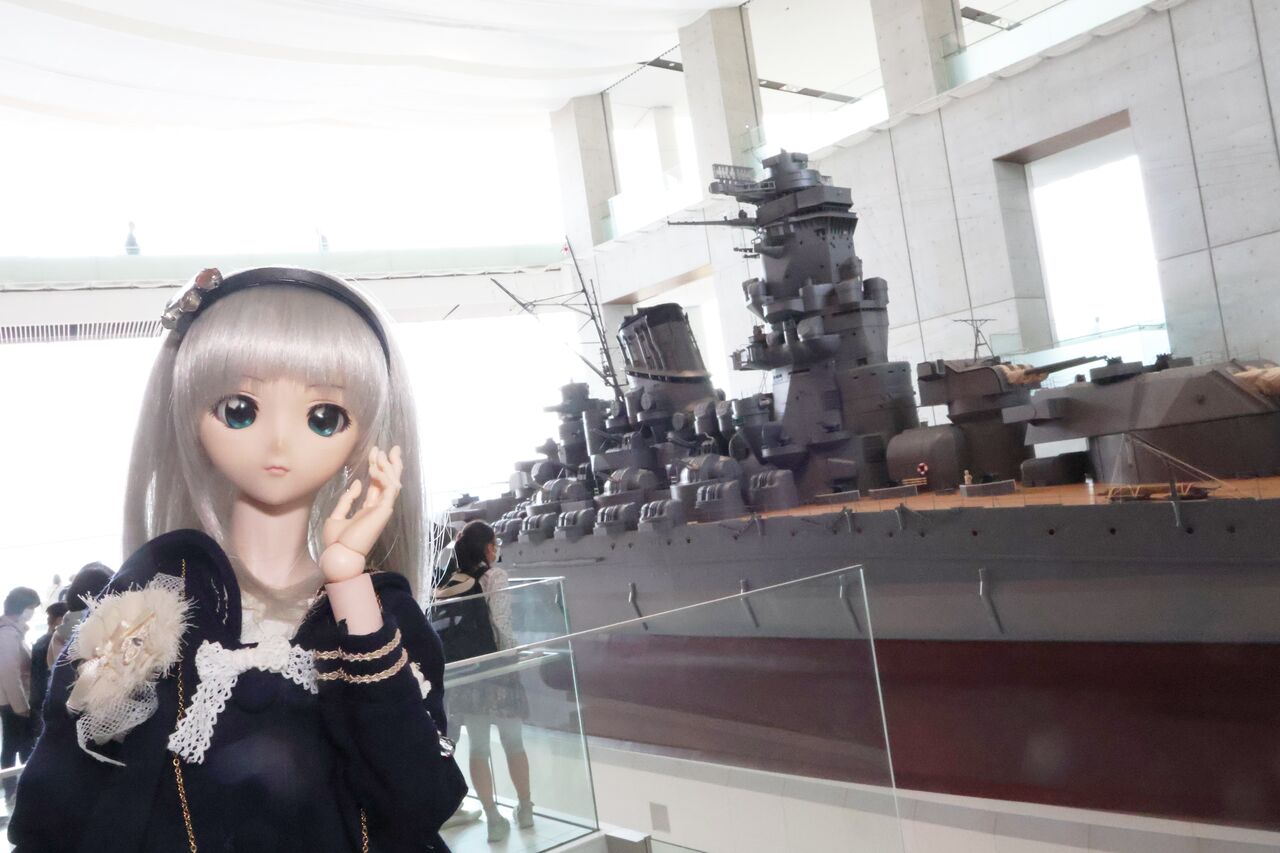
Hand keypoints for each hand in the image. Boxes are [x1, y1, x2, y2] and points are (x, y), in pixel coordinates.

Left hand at [320, 445, 403, 582]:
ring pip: (393, 483)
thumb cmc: (336, 542)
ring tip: (380, 453)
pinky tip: (375, 469)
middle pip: (390, 481)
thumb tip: (358, 484)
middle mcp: (379, 508)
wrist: (339, 556)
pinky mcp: (384, 510)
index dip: (378, 468)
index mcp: (369, 510)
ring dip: (388, 466)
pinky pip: (390, 489)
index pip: (377, 485)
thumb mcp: (336, 516)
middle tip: (391, 447)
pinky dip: (384, 477)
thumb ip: (347, 500)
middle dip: (391, 464)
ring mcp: (383, 509)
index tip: (376, 453)